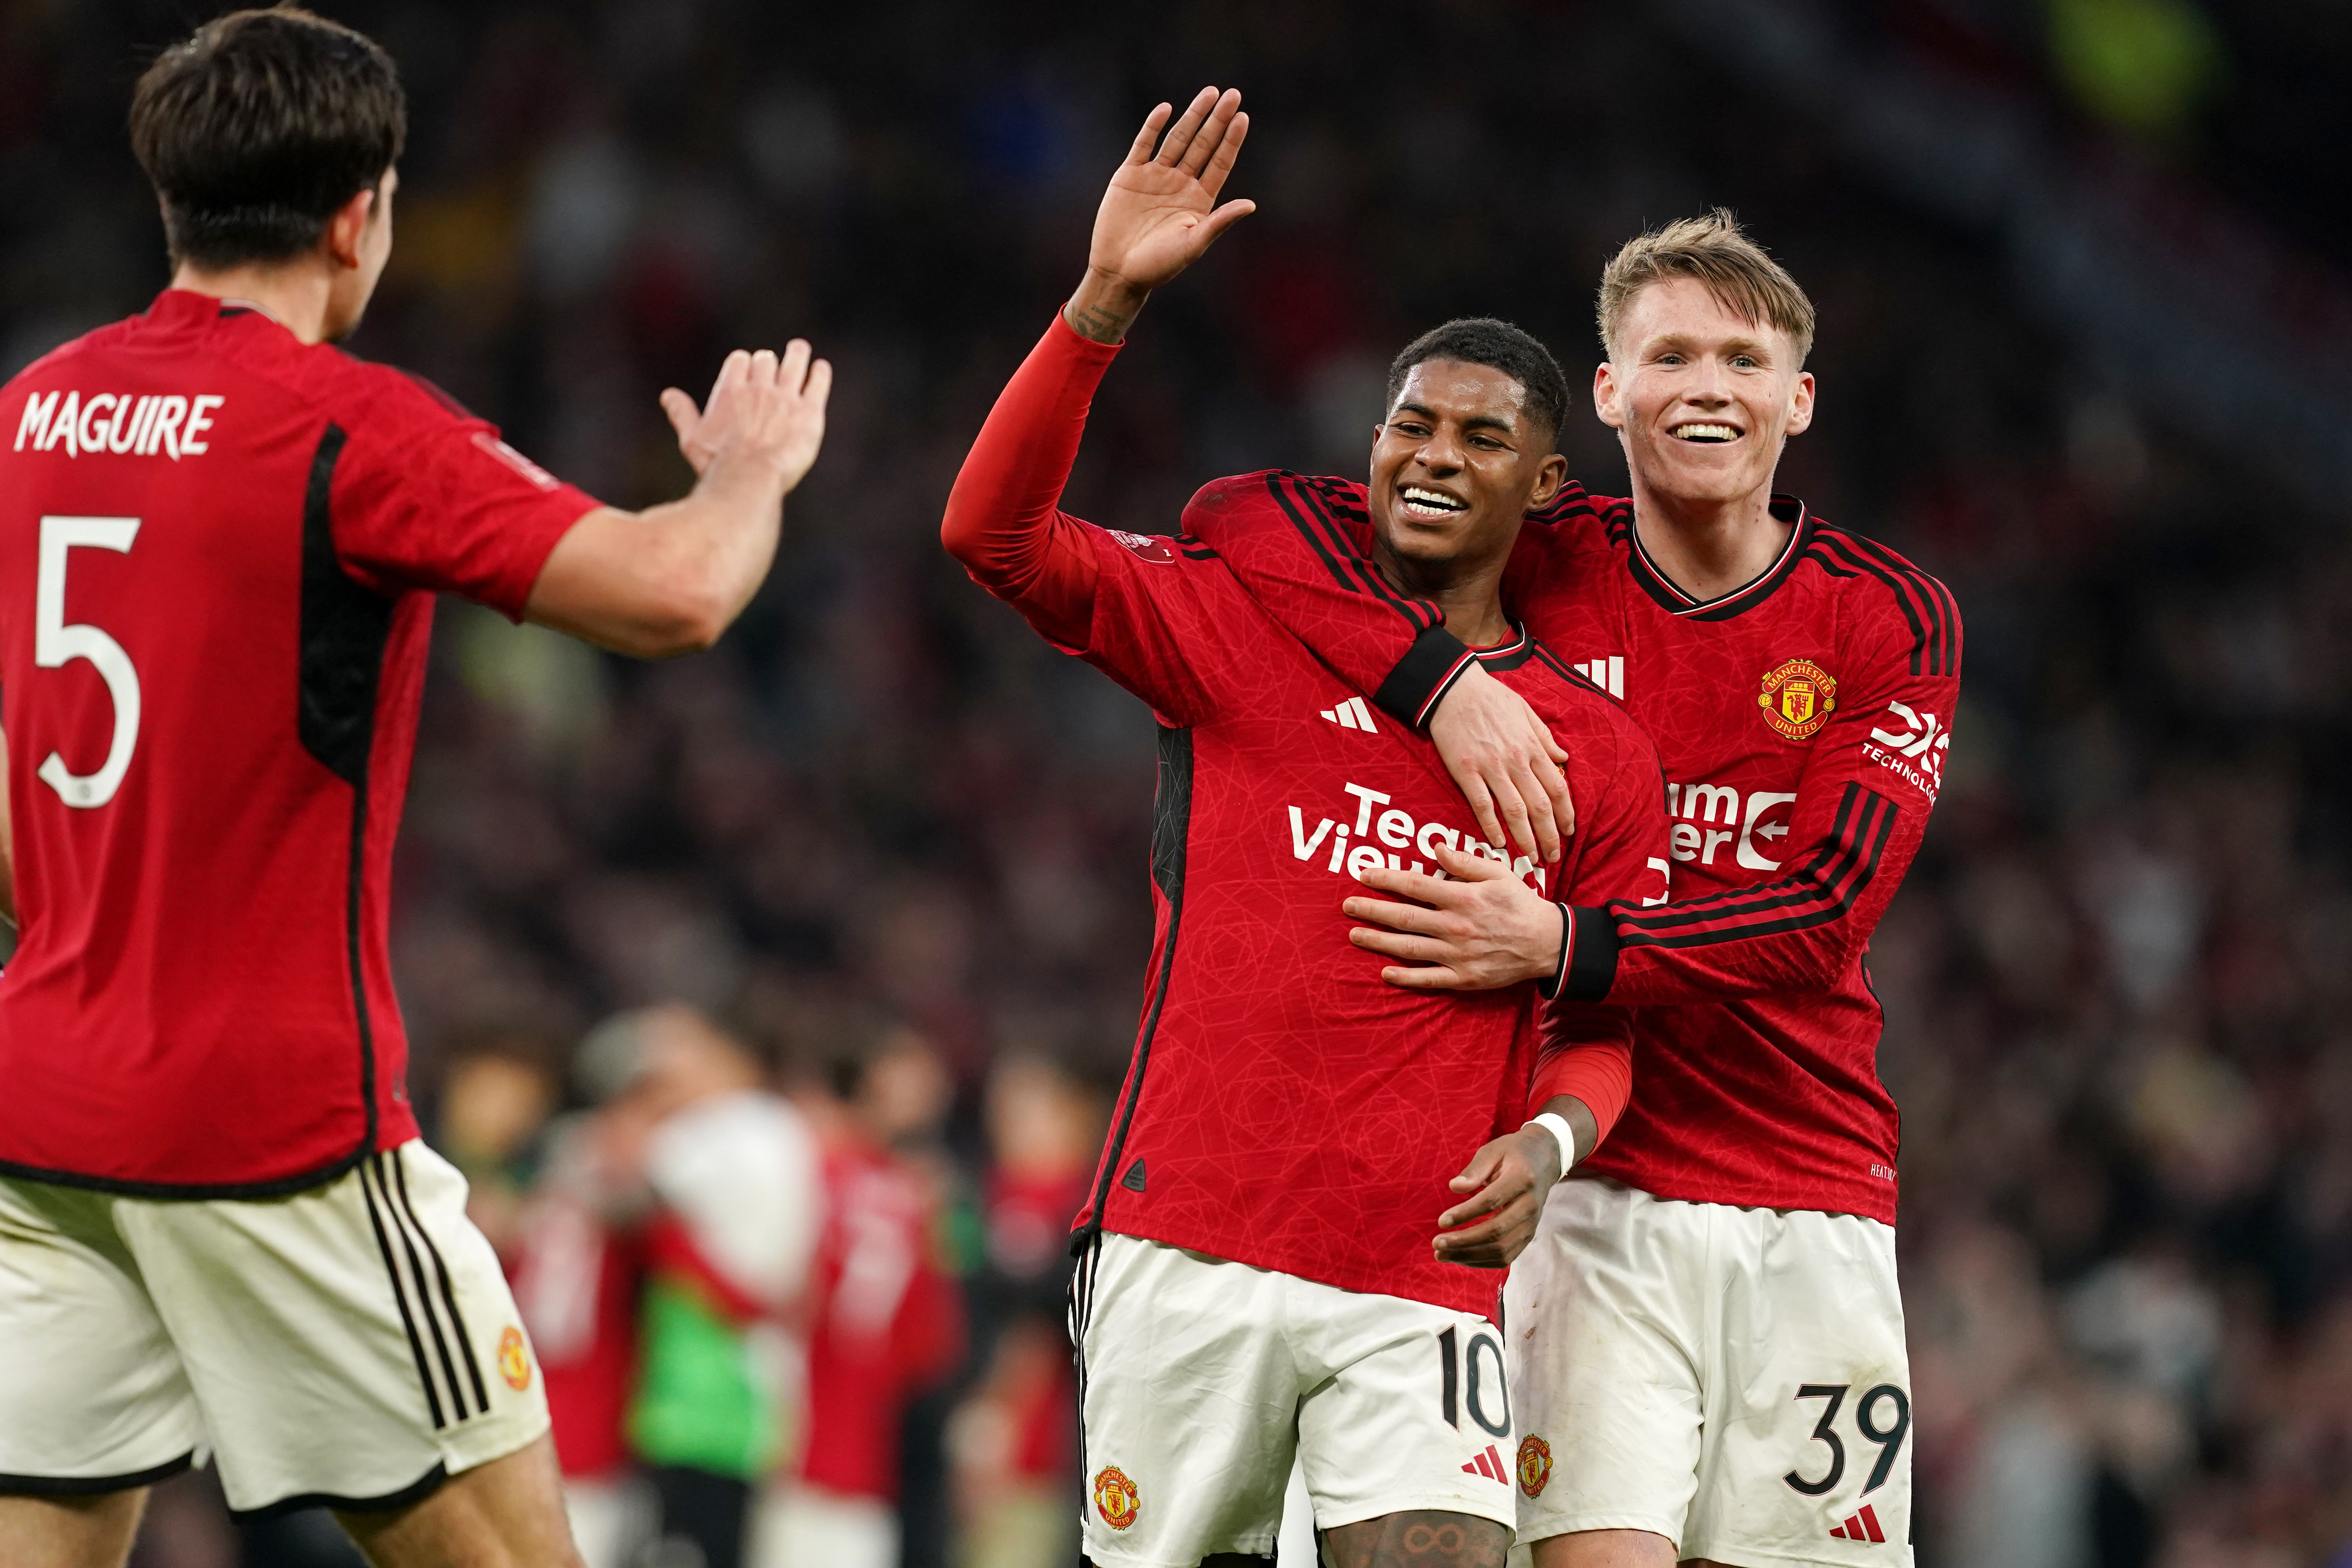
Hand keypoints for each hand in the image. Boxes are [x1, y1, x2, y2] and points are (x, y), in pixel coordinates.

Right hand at [661, 339, 832, 491]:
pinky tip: (820, 368)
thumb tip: (668, 395)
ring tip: (799, 349)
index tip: (747, 367)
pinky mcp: (809, 412)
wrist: (751, 478)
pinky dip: (819, 373)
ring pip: (793, 364)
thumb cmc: (718, 464)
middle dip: (767, 362)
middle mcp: (759, 388)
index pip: (739, 360)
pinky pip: (817, 384)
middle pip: (765, 360)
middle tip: (772, 365)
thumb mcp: (692, 440)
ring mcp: (786, 398)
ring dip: (796, 354)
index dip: (744, 363)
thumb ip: (682, 414)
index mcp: (731, 390)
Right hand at [1063, 87, 1255, 342]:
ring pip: (1177, 139)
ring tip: (1210, 93)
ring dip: (1193, 116)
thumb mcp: (1194, 244)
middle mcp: (1180, 183)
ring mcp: (1155, 177)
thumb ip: (1220, 222)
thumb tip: (1251, 205)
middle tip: (1233, 94)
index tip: (1242, 117)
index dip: (1231, 140)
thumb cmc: (1159, 265)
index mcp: (1199, 199)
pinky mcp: (1129, 175)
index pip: (1220, 162)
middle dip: (1217, 120)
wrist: (1119, 272)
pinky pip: (1143, 145)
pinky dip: (1153, 127)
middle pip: (1203, 145)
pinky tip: (1165, 109)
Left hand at [1344, 842, 1563, 990]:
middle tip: (1347, 906)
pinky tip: (1385, 973)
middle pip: (1404, 917)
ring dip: (1379, 942)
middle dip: (1372, 911)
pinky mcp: (1464, 978)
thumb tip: (1433, 848)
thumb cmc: (1519, 904)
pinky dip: (1406, 977)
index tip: (1364, 875)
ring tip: (1354, 935)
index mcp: (1462, 897)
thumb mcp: (1498, 873)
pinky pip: (1429, 979)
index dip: (1386, 879)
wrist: (1547, 943)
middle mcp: (1456, 926)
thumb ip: (1464, 861)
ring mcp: (1458, 954)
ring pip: (1410, 948)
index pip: (1415, 885)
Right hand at [1428, 663, 1574, 865]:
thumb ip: (1544, 737)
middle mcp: (1516, 761)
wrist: (1453, 688)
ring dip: (1525, 839)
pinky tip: (1497, 843)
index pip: (1557, 788)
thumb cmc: (1490, 697)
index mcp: (1532, 747)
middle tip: (1553, 857)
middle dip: (1550, 836)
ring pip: (1515, 811)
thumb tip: (1563, 756)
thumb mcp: (1525, 711)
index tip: (1569, 832)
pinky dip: (1491, 827)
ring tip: (1530, 858)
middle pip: (1540, 807)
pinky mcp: (1466, 772)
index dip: (1566, 815)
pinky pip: (1482, 805)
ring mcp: (1491, 768)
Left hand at [1433, 1124, 1561, 1267]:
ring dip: (1470, 1256)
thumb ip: (1474, 1169)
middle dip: (1463, 1241)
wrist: (1544, 1160)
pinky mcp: (1529, 1235)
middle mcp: (1530, 1205)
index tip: (1441, 1221)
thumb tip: (1454, 1187)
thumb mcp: (1493, 1150)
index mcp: (1522, 1178)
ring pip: (1502, 1250)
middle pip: (1496, 1231)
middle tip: (1436, 1243)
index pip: (1491, 1202)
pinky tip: (1460, 1257)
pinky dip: (1482, 1262)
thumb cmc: (1513, 1153)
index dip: (1465, 1214)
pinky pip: (1507, 1257)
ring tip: (1441, 1254)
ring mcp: (1532, 1223)